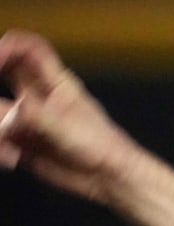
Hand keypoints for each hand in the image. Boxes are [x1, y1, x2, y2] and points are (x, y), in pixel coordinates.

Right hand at [0, 29, 138, 200]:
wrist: (110, 179)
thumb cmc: (101, 147)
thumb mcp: (65, 125)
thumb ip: (32, 116)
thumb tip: (5, 119)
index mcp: (56, 84)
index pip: (30, 51)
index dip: (9, 46)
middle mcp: (39, 98)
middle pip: (5, 71)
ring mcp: (31, 121)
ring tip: (9, 147)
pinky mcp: (26, 144)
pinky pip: (2, 140)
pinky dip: (1, 148)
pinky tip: (11, 159)